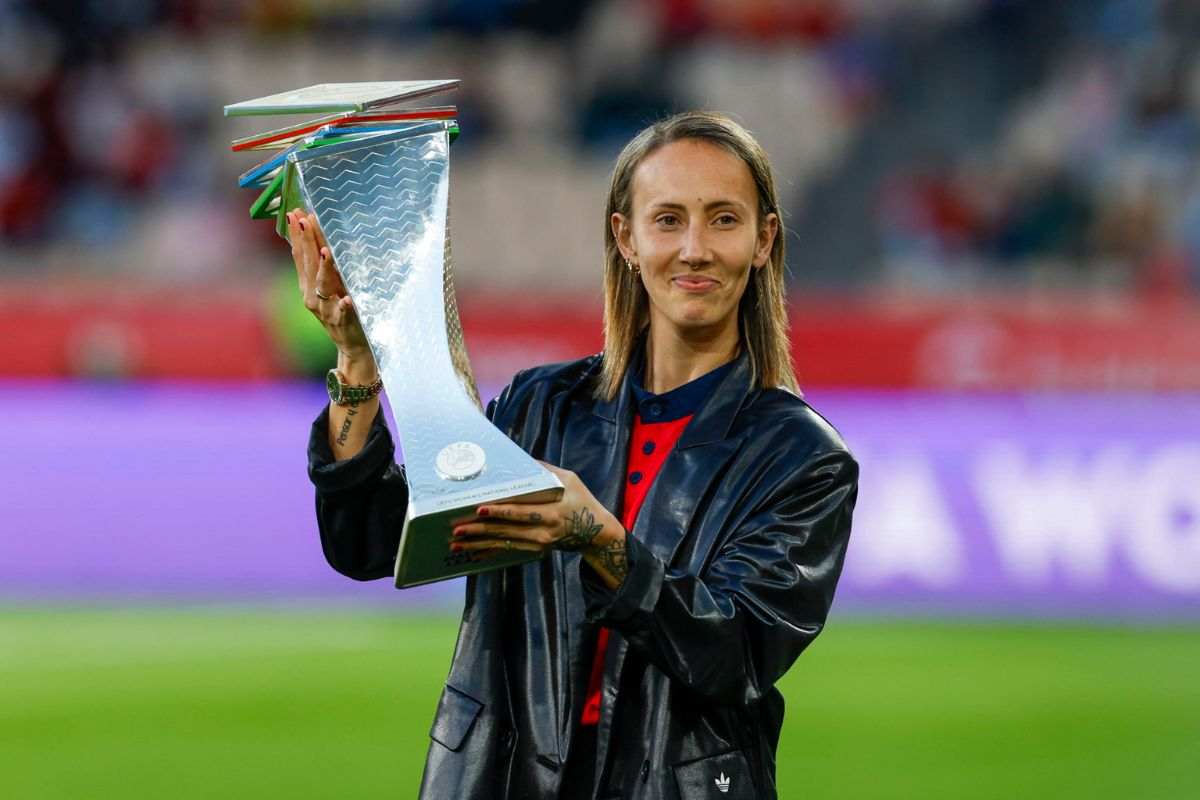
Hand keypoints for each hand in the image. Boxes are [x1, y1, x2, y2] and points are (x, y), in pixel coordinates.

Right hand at [287, 208, 370, 361]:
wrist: (351, 345)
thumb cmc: (341, 312)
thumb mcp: (328, 286)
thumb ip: (321, 266)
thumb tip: (317, 238)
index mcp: (308, 286)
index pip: (300, 256)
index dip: (297, 235)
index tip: (294, 214)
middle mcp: (312, 296)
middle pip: (309, 265)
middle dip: (306, 241)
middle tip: (304, 220)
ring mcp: (326, 310)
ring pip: (323, 286)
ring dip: (325, 269)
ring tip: (326, 252)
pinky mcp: (343, 323)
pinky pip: (343, 314)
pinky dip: (344, 307)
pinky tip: (347, 300)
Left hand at [451, 463, 630, 587]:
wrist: (596, 533)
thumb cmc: (582, 500)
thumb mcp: (571, 480)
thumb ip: (546, 471)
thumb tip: (521, 459)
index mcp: (553, 511)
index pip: (521, 511)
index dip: (499, 511)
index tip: (479, 508)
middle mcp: (544, 530)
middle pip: (507, 530)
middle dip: (480, 529)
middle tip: (457, 528)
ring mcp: (539, 544)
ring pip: (504, 543)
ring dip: (478, 543)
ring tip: (456, 542)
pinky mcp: (535, 551)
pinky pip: (508, 552)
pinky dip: (489, 552)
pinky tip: (472, 553)